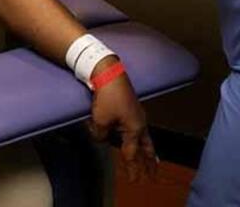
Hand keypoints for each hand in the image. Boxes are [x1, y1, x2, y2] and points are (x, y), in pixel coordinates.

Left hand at [89, 57, 156, 181]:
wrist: (109, 73)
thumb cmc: (107, 97)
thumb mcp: (100, 120)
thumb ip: (100, 134)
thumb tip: (101, 137)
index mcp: (134, 129)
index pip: (132, 154)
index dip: (132, 169)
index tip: (134, 181)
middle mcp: (139, 124)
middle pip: (146, 148)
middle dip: (149, 164)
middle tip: (153, 176)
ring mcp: (136, 115)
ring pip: (143, 138)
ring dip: (145, 150)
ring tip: (149, 160)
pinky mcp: (129, 108)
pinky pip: (133, 127)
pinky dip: (135, 137)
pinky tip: (134, 138)